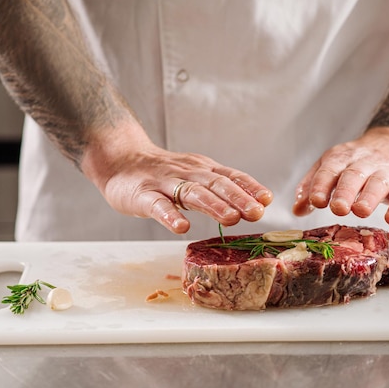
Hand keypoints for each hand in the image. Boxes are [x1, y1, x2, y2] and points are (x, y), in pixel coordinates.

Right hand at [82, 127, 272, 234]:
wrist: (121, 160)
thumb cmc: (164, 174)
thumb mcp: (196, 177)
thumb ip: (220, 189)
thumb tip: (255, 203)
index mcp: (203, 170)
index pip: (230, 176)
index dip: (249, 187)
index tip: (267, 199)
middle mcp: (188, 173)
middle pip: (216, 184)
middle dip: (238, 198)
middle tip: (257, 212)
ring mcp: (165, 183)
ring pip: (191, 193)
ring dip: (213, 206)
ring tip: (231, 219)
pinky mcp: (143, 194)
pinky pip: (158, 205)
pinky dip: (170, 216)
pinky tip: (181, 227)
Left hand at [292, 127, 388, 224]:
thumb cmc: (357, 163)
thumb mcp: (331, 167)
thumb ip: (312, 187)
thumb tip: (297, 210)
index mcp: (340, 158)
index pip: (329, 170)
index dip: (321, 185)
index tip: (316, 201)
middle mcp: (364, 163)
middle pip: (353, 176)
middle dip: (345, 192)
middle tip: (338, 208)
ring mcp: (388, 172)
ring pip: (378, 183)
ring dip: (369, 197)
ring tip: (361, 211)